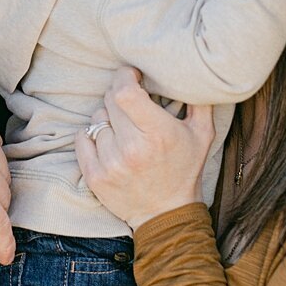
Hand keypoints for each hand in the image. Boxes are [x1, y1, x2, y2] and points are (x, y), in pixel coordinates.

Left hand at [76, 68, 214, 229]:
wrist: (166, 214)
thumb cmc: (185, 168)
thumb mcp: (203, 133)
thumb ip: (200, 100)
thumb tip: (193, 71)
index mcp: (158, 134)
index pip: (125, 92)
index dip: (124, 76)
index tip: (132, 75)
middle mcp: (132, 149)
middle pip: (110, 101)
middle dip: (119, 96)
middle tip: (131, 104)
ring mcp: (111, 164)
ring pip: (96, 119)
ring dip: (108, 119)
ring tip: (124, 130)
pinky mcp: (95, 177)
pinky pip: (82, 138)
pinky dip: (92, 136)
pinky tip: (109, 142)